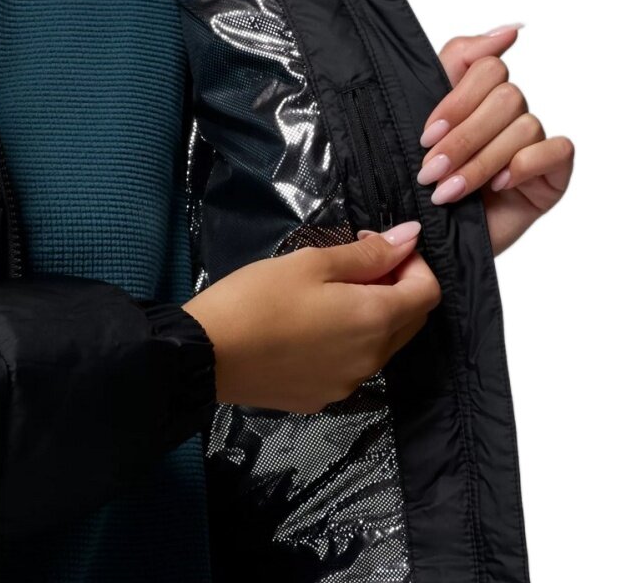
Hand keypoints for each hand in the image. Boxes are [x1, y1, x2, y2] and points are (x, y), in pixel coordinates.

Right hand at [183, 221, 440, 413]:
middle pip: (411, 319)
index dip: (413, 262)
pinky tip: (310, 327)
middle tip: (353, 262)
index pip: (429, 291)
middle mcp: (373, 359)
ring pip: (382, 343)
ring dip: (373, 313)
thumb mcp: (311, 263)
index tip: (377, 245)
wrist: (206, 355)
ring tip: (329, 292)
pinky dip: (349, 340)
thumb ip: (368, 254)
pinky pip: (353, 364)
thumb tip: (410, 236)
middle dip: (396, 285)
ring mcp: (349, 384)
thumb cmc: (257, 298)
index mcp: (375, 320)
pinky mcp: (323, 398)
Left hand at [417, 24, 574, 255]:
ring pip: (523, 126)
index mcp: (476, 97)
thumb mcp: (419, 121)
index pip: (487, 68)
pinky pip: (557, 149)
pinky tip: (497, 186)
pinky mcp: (552, 173)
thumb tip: (510, 29)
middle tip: (430, 171)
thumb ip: (456, 63)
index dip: (456, 101)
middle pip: (505, 97)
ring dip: (480, 162)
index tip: (426, 134)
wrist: (430, 242)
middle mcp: (507, 115)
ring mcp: (532, 143)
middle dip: (462, 138)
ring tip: (448, 192)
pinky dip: (524, 165)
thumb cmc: (421, 186)